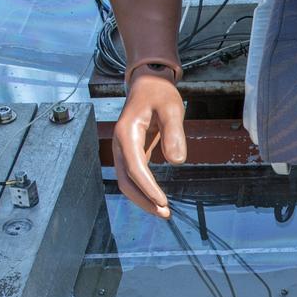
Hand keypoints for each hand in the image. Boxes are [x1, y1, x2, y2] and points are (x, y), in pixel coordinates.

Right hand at [112, 65, 185, 218]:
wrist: (148, 83)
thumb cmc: (159, 93)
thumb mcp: (172, 107)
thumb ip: (174, 133)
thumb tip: (176, 161)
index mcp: (127, 133)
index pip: (135, 167)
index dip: (148, 187)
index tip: (163, 202)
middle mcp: (120, 144)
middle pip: (126, 180)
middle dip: (143, 199)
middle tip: (164, 213)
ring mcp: (124, 150)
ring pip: (127, 181)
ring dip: (143, 198)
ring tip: (163, 211)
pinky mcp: (132, 153)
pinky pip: (134, 176)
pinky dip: (144, 190)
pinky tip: (157, 199)